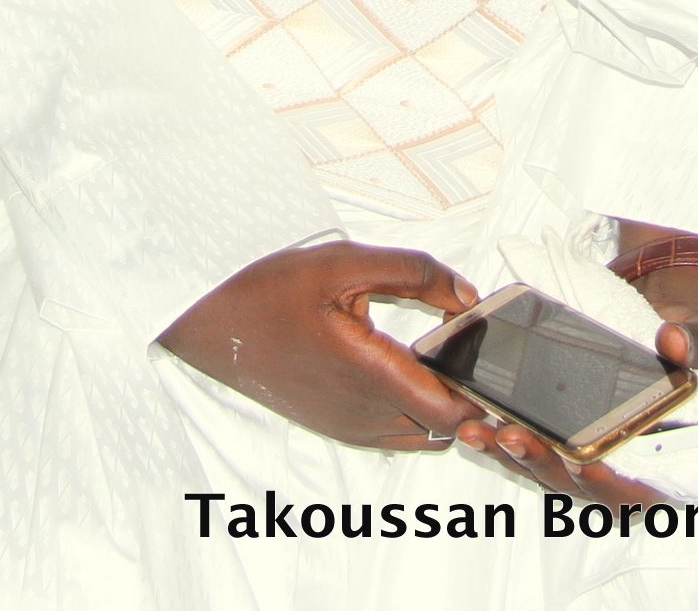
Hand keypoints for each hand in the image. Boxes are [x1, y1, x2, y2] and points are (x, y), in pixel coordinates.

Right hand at [159, 242, 486, 450]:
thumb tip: (465, 295)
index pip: (449, 410)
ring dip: (441, 404)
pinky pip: (396, 435)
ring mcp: (350, 426)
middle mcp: (361, 412)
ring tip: (437, 356)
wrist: (213, 326)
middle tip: (464, 346)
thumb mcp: (343, 262)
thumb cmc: (269, 293)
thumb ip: (413, 274)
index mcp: (367, 372)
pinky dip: (416, 413)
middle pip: (444, 425)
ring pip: (423, 434)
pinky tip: (406, 371)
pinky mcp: (339, 429)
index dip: (479, 388)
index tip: (484, 349)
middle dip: (466, 392)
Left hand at [453, 290, 697, 507]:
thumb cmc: (686, 352)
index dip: (606, 484)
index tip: (585, 464)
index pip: (630, 491)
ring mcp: (581, 455)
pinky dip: (498, 433)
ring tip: (477, 428)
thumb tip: (674, 340)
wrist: (666, 332)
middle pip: (573, 481)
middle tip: (514, 436)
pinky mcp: (555, 435)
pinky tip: (473, 416)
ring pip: (540, 465)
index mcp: (659, 461)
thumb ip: (692, 344)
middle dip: (540, 461)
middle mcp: (616, 466)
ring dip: (507, 451)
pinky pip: (524, 442)